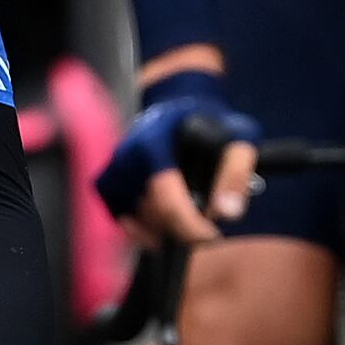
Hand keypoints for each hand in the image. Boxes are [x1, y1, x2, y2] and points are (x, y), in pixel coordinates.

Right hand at [97, 57, 260, 245]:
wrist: (180, 108)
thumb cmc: (211, 124)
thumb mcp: (237, 138)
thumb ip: (236, 172)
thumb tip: (227, 213)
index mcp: (153, 144)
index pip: (167, 201)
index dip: (190, 227)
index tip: (212, 236)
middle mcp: (126, 157)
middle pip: (153, 215)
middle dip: (183, 227)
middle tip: (207, 223)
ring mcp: (113, 170)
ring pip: (138, 221)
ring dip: (164, 227)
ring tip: (188, 214)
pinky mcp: (107, 183)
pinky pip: (122, 219)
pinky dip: (142, 228)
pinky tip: (163, 224)